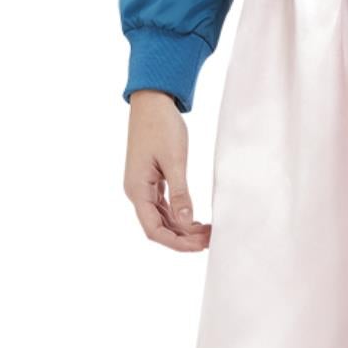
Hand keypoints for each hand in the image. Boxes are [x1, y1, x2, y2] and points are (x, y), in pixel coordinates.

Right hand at [124, 92, 210, 249]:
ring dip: (182, 228)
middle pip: (158, 227)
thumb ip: (180, 192)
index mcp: (137, 189)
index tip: (199, 246)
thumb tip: (185, 221)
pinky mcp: (151, 180)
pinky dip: (179, 215)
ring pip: (162, 218)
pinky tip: (196, 220)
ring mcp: (143, 186)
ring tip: (207, 232)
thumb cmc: (161, 126)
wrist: (152, 102)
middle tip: (210, 240)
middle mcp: (137, 192)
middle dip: (183, 238)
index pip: (154, 229)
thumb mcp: (175, 160)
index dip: (176, 242)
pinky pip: (164, 206)